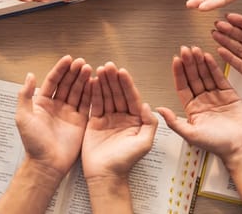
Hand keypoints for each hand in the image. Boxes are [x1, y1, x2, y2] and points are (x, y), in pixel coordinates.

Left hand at [15, 56, 92, 177]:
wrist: (47, 163)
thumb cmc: (33, 143)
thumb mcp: (23, 116)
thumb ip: (25, 95)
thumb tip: (30, 76)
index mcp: (42, 103)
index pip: (53, 81)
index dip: (60, 69)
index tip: (68, 59)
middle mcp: (56, 106)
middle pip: (67, 84)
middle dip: (74, 72)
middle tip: (82, 62)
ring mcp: (69, 113)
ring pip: (78, 91)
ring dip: (83, 80)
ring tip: (89, 69)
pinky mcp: (80, 121)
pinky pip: (86, 104)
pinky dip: (91, 93)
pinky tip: (95, 83)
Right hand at [82, 63, 156, 179]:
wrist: (106, 175)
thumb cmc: (126, 162)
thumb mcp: (144, 143)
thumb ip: (150, 124)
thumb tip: (149, 106)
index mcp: (136, 119)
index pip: (132, 97)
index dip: (127, 84)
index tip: (122, 72)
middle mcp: (122, 116)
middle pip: (118, 93)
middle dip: (113, 79)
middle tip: (108, 66)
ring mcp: (108, 118)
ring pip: (106, 96)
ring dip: (103, 83)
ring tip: (99, 69)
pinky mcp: (95, 122)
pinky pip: (94, 104)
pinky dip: (93, 93)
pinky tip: (91, 82)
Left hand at [157, 46, 241, 161]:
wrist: (239, 147)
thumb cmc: (216, 144)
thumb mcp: (190, 134)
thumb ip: (174, 122)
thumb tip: (159, 110)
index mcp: (192, 109)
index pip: (182, 87)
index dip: (179, 73)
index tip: (176, 60)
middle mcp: (203, 100)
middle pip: (193, 78)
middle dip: (189, 63)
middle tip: (185, 50)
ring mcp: (216, 96)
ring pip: (205, 75)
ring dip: (200, 62)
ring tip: (195, 50)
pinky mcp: (229, 94)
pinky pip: (219, 78)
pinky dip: (214, 67)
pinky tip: (208, 58)